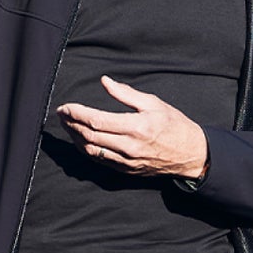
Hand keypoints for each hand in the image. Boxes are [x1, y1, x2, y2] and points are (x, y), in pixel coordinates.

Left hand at [58, 77, 209, 180]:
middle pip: (90, 136)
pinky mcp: (126, 170)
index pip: (97, 120)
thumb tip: (105, 82)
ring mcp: (127, 161)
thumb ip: (126, 93)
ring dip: (74, 138)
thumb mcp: (154, 103)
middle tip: (61, 114)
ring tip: (67, 126)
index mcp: (136, 127)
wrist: (190, 154)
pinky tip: (80, 139)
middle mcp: (129, 147)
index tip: (65, 107)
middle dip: (71, 124)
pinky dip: (86, 149)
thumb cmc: (174, 125)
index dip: (77, 113)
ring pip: (91, 151)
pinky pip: (100, 160)